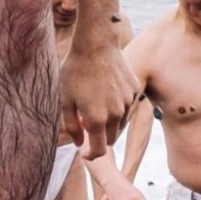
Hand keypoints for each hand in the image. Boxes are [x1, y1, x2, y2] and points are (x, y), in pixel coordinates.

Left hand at [60, 43, 138, 158]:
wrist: (95, 45)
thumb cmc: (75, 71)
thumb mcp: (65, 99)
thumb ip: (71, 125)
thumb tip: (79, 143)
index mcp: (97, 119)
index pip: (99, 150)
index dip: (91, 155)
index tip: (85, 153)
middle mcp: (116, 114)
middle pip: (110, 138)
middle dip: (98, 137)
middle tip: (85, 123)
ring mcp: (128, 101)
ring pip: (119, 123)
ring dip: (108, 122)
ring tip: (93, 104)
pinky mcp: (135, 90)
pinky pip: (127, 106)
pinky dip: (117, 107)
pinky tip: (105, 91)